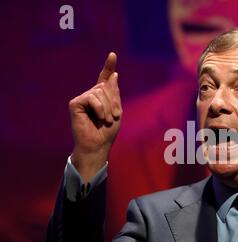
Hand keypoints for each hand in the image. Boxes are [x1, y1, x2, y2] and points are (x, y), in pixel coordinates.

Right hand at [69, 52, 121, 182]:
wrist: (98, 145)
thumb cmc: (107, 132)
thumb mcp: (116, 111)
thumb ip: (114, 93)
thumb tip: (113, 75)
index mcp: (102, 97)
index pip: (104, 79)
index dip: (108, 66)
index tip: (112, 55)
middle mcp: (91, 95)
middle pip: (106, 86)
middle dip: (114, 102)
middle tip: (114, 117)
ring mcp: (82, 99)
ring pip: (100, 91)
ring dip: (108, 107)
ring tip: (107, 120)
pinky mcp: (75, 103)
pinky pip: (92, 97)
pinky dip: (100, 108)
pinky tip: (99, 118)